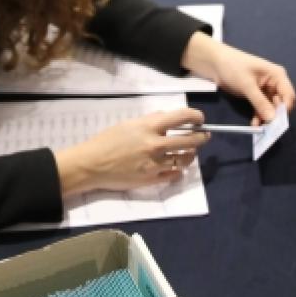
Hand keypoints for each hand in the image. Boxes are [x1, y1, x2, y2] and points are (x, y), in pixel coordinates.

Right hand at [54, 108, 209, 195]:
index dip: (196, 116)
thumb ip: (150, 121)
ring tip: (190, 152)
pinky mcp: (152, 179)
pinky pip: (174, 174)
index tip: (200, 119)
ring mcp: (155, 164)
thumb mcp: (128, 124)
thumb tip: (167, 119)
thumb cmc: (107, 141)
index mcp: (149, 127)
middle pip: (190, 140)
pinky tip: (175, 166)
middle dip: (201, 137)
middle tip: (203, 136)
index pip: (182, 117)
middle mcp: (155, 144)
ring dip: (190, 154)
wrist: (92, 165)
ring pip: (185, 159)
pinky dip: (178, 170)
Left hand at [181, 32, 295, 124]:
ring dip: (266, 117)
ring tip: (259, 128)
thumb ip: (260, 102)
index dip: (286, 110)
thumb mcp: (247, 85)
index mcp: (277, 76)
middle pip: (282, 103)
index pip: (289, 96)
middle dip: (276, 116)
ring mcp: (265, 90)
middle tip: (268, 128)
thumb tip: (273, 119)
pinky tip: (254, 123)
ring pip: (271, 108)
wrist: (215, 63)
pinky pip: (262, 108)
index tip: (277, 123)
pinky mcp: (256, 95)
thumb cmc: (233, 67)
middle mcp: (275, 83)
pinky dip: (259, 115)